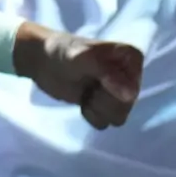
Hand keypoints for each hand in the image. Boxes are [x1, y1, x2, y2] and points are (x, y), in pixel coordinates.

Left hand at [16, 27, 143, 129]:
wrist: (43, 61)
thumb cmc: (63, 53)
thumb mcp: (82, 58)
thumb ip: (106, 73)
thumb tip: (130, 96)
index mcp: (132, 59)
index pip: (132, 91)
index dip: (111, 91)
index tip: (97, 79)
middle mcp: (131, 75)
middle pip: (125, 106)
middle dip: (102, 100)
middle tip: (88, 85)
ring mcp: (120, 91)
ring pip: (117, 117)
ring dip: (96, 108)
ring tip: (86, 92)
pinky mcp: (106, 103)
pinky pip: (107, 122)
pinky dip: (91, 114)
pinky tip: (84, 99)